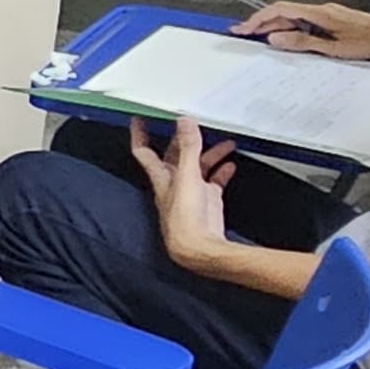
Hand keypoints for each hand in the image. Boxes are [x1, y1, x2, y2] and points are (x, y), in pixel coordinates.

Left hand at [130, 118, 238, 273]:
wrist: (199, 249)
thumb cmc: (185, 219)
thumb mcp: (187, 176)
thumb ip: (188, 148)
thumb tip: (184, 121)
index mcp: (161, 178)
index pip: (144, 152)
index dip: (139, 135)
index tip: (138, 119)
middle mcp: (174, 184)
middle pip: (176, 156)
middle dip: (185, 140)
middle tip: (193, 123)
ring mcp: (191, 194)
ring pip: (199, 167)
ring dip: (211, 154)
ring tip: (227, 143)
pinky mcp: (207, 202)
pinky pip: (214, 182)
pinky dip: (222, 172)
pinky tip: (231, 165)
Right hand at [235, 0, 369, 58]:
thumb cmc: (369, 42)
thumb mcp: (332, 48)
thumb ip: (302, 42)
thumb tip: (275, 38)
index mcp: (319, 13)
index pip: (280, 10)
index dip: (258, 18)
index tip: (244, 28)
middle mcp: (322, 10)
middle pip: (286, 12)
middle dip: (263, 23)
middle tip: (245, 34)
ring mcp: (329, 13)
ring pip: (296, 17)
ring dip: (277, 26)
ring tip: (262, 38)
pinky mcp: (335, 19)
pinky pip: (307, 21)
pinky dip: (292, 28)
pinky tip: (290, 38)